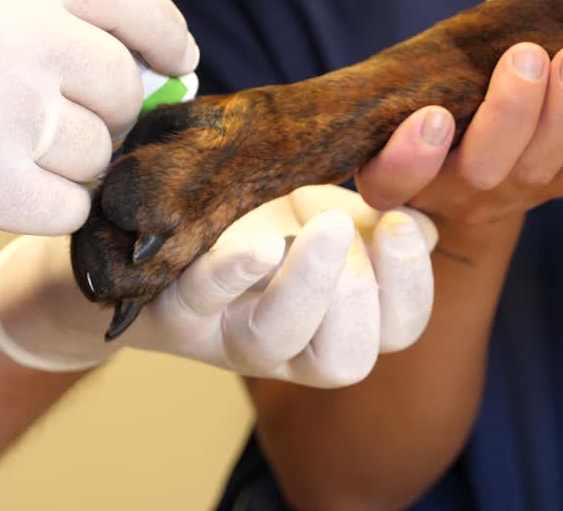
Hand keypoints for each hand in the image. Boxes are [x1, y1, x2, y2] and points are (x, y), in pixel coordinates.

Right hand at [0, 0, 197, 238]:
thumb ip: (42, 6)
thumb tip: (137, 54)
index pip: (136, 0)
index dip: (166, 37)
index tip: (177, 62)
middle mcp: (26, 36)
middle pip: (124, 89)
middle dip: (107, 112)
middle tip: (64, 121)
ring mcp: (11, 113)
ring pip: (100, 155)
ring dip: (71, 163)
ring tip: (7, 151)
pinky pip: (71, 207)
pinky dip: (48, 207)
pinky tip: (4, 189)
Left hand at [0, 185, 437, 387]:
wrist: (138, 232)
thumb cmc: (243, 215)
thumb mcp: (314, 204)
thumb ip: (372, 205)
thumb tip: (424, 219)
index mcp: (330, 317)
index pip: (396, 330)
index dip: (412, 287)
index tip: (406, 223)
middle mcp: (281, 342)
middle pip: (344, 358)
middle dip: (368, 297)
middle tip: (363, 228)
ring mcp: (219, 332)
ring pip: (274, 342)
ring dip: (307, 286)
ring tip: (321, 227)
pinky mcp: (165, 307)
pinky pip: (200, 300)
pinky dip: (230, 274)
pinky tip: (256, 244)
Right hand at [355, 0, 562, 226]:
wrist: (463, 186)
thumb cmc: (435, 117)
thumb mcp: (422, 89)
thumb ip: (457, 47)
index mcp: (399, 170)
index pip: (395, 179)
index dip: (411, 157)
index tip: (433, 116)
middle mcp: (451, 190)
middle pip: (481, 168)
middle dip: (509, 111)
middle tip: (527, 56)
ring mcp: (503, 196)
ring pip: (536, 168)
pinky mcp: (547, 193)